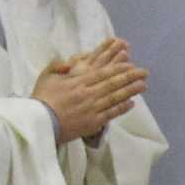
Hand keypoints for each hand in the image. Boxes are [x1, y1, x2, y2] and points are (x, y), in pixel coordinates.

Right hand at [34, 44, 148, 145]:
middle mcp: (88, 93)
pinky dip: (122, 108)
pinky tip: (132, 103)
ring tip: (143, 85)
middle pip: (114, 83)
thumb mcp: (46, 77)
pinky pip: (111, 113)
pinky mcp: (93, 123)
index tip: (131, 65)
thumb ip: (58, 65)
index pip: (103, 73)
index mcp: (78, 81)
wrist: (40, 123)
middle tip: (145, 72)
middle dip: (131, 77)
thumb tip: (71, 61)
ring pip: (115, 97)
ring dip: (131, 91)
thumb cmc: (41, 99)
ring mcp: (92, 108)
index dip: (119, 69)